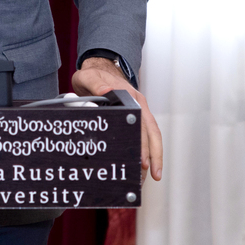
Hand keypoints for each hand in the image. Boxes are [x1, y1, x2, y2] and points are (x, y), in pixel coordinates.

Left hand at [71, 58, 162, 181]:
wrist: (99, 69)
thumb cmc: (94, 75)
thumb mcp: (90, 77)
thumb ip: (95, 84)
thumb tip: (104, 91)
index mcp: (131, 98)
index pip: (141, 124)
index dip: (143, 143)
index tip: (141, 160)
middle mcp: (139, 106)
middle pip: (151, 134)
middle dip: (154, 156)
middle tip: (153, 174)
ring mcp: (139, 112)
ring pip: (152, 137)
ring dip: (154, 156)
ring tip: (153, 176)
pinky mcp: (135, 118)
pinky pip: (145, 136)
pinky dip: (147, 151)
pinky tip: (144, 165)